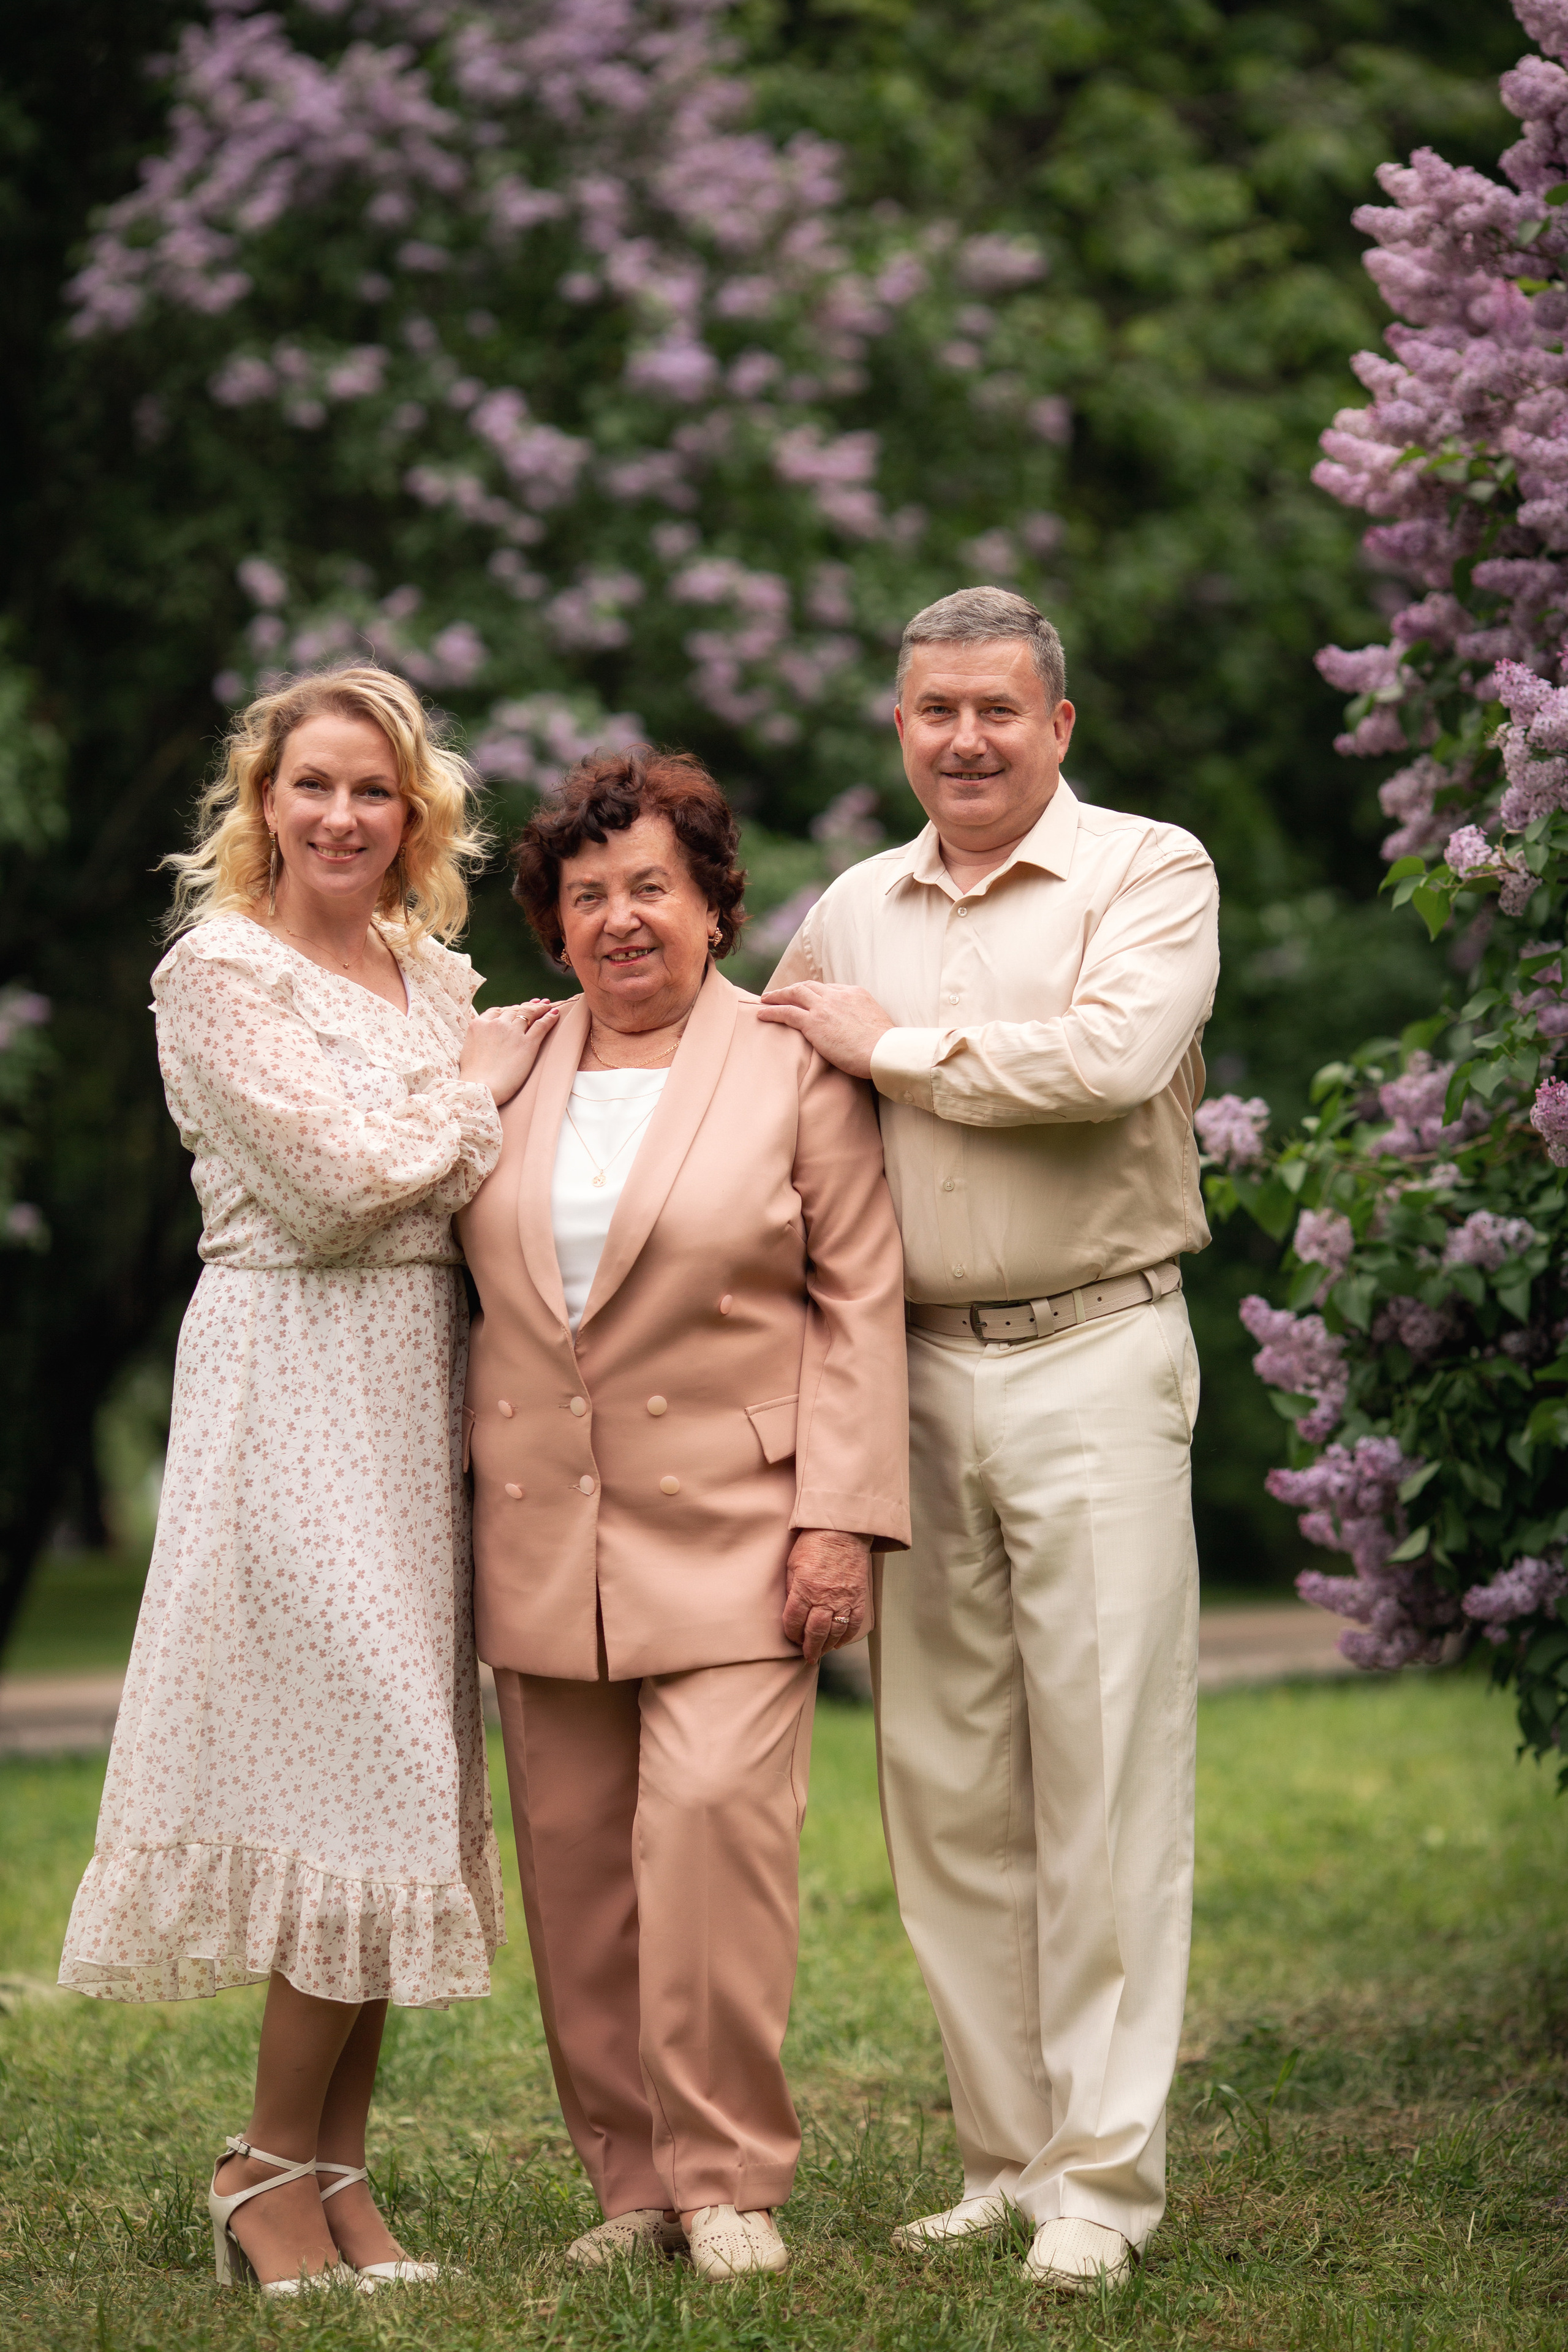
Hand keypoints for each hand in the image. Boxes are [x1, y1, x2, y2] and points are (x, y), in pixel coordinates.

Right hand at [459, 998, 559, 1106]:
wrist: (480, 1087)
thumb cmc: (472, 1076)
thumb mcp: (468, 1050)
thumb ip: (477, 1040)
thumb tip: (482, 1041)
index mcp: (479, 1024)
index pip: (498, 1011)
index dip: (510, 1009)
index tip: (517, 1008)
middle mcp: (497, 1024)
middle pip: (515, 1010)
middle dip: (527, 1006)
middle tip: (537, 1003)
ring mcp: (513, 1032)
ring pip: (529, 1013)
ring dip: (540, 1008)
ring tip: (548, 1006)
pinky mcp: (528, 1044)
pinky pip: (541, 1025)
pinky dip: (549, 1018)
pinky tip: (555, 1013)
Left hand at [755, 982, 893, 1079]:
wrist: (883, 1051)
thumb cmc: (884, 1046)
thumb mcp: (876, 1022)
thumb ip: (862, 1018)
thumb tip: (857, 1028)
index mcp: (854, 993)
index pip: (828, 988)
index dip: (813, 992)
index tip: (804, 997)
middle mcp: (837, 995)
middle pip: (808, 986)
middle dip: (792, 989)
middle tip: (779, 993)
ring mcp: (824, 1007)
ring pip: (794, 994)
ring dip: (777, 995)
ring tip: (765, 1000)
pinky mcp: (813, 1023)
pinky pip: (786, 1012)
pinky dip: (772, 1011)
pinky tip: (761, 1013)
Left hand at [782, 1529, 871, 1662]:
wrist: (843, 1529)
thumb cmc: (814, 1543)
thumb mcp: (792, 1564)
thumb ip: (792, 1589)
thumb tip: (791, 1610)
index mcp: (805, 1588)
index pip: (794, 1621)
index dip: (792, 1633)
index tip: (792, 1637)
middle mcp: (825, 1597)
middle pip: (815, 1632)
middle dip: (809, 1648)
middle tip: (807, 1656)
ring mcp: (844, 1599)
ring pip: (835, 1632)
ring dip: (827, 1646)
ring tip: (821, 1652)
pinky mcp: (858, 1597)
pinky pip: (854, 1623)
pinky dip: (847, 1636)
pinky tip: (839, 1642)